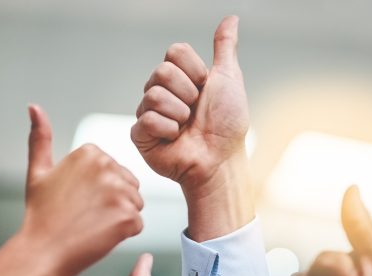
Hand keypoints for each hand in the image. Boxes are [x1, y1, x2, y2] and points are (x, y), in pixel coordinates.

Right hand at [20, 105, 143, 275]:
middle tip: (84, 215)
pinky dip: (122, 234)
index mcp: (90, 152)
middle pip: (128, 186)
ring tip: (91, 224)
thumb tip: (34, 107)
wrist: (42, 252)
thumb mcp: (38, 172)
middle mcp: (107, 167)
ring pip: (135, 204)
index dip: (98, 190)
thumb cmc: (40, 215)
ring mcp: (119, 192)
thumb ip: (41, 138)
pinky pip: (137, 224)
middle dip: (112, 202)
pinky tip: (99, 235)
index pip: (114, 171)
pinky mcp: (129, 217)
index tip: (77, 200)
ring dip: (119, 218)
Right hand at [131, 16, 247, 192]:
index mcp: (179, 77)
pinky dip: (167, 130)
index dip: (194, 70)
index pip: (173, 52)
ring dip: (179, 113)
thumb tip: (231, 18)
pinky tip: (174, 139)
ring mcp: (148, 113)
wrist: (221, 160)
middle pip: (161, 72)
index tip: (205, 88)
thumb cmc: (227, 126)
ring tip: (186, 128)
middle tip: (195, 112)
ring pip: (153, 95)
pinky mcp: (140, 135)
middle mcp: (160, 92)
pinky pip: (147, 119)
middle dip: (187, 93)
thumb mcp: (229, 79)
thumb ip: (224, 48)